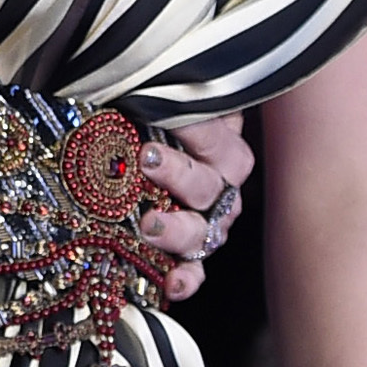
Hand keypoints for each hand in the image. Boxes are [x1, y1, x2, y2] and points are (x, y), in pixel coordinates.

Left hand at [134, 113, 254, 300]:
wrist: (147, 150)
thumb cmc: (154, 117)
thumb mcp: (163, 99)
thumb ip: (165, 95)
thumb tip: (144, 85)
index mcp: (221, 141)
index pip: (214, 132)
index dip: (192, 125)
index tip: (163, 113)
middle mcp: (221, 182)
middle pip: (210, 183)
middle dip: (179, 172)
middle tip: (148, 159)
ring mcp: (210, 219)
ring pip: (204, 229)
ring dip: (177, 228)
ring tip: (148, 223)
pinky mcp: (193, 249)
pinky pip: (196, 268)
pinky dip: (186, 278)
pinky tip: (172, 282)